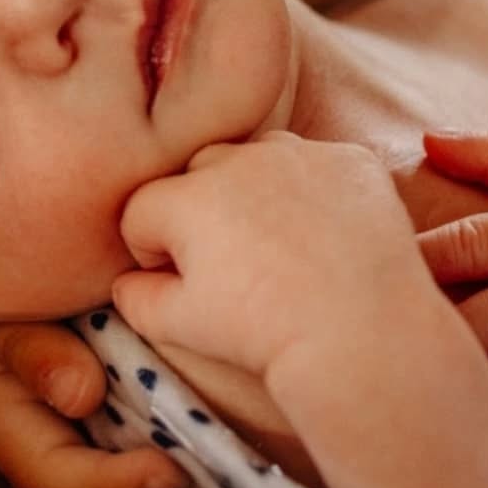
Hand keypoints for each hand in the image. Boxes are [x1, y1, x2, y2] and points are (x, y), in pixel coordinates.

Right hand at [113, 132, 429, 381]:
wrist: (359, 333)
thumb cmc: (262, 333)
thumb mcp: (181, 327)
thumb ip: (137, 298)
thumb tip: (127, 282)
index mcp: (186, 197)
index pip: (144, 210)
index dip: (154, 251)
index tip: (183, 283)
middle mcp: (239, 159)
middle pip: (199, 173)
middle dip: (202, 211)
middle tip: (233, 266)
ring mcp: (299, 153)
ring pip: (258, 159)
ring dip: (258, 190)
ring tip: (281, 248)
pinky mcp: (350, 160)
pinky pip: (318, 165)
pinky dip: (317, 192)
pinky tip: (328, 238)